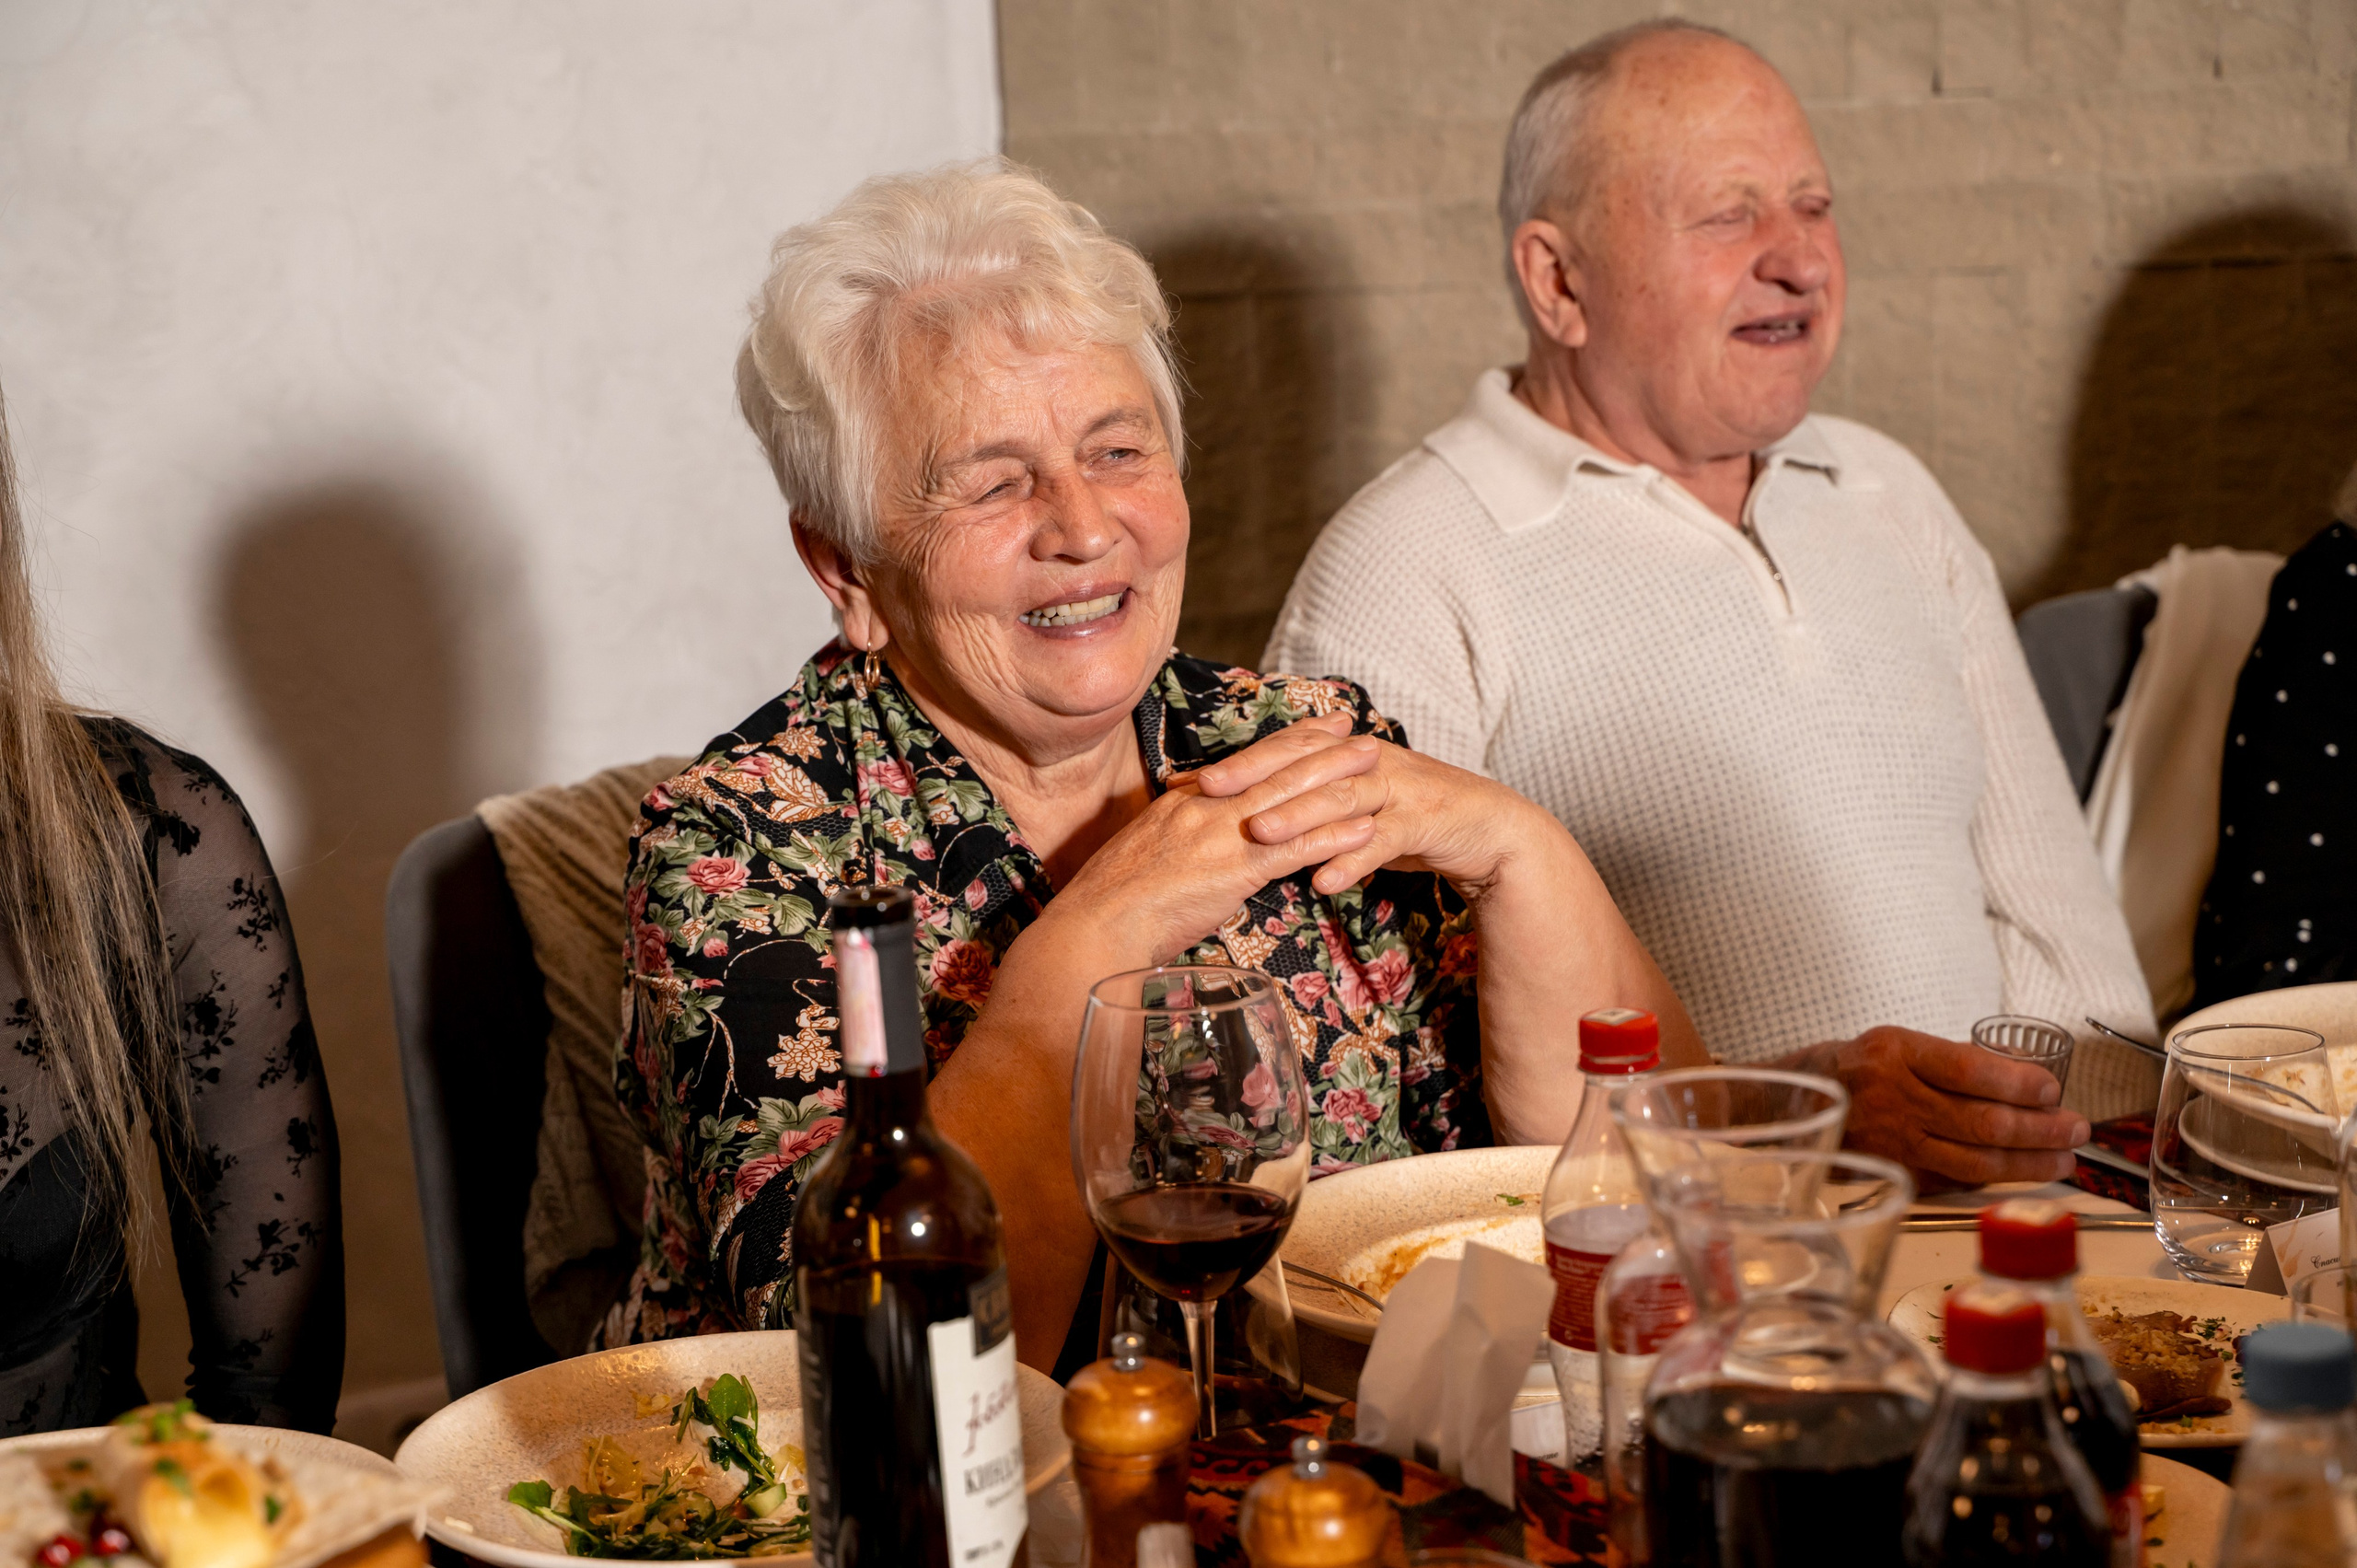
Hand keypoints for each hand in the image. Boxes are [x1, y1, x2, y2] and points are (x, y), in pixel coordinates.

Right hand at [1047, 713, 1378, 964]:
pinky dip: (1333, 837)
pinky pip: (1294, 848)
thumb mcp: (1150, 853)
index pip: (1246, 761)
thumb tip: (1200, 833)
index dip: (1288, 741)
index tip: (1320, 726)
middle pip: (1275, 767)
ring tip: (1379, 769)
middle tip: (1360, 732)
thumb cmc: (1118, 902)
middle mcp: (1206, 807)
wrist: (1098, 926)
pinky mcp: (1234, 871)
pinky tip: (1365, 832)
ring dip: (1339, 781)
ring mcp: (1221, 835)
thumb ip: (1181, 836)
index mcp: (1185, 801)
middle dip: (1322, 748)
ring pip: (1291, 799)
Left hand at [1192, 729, 1538, 899]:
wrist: (1486, 828)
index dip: (1240, 761)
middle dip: (1256, 779)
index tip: (1195, 779)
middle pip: (1306, 764)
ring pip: (1340, 797)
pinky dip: (1352, 860)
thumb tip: (1250, 819)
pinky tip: (1324, 882)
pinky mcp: (1425, 819)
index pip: (1285, 748)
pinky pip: (1383, 839)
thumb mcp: (1357, 807)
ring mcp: (1399, 787)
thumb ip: (1312, 806)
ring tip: (1261, 836)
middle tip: (1212, 796)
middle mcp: (1369, 759)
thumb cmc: (1409, 818)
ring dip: (1299, 816)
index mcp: (1346, 751)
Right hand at [1780, 1026, 2089, 1188]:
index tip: (2053, 1089)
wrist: (1783, 1107)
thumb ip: (1949, 1059)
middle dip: (2042, 1129)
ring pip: (1977, 1161)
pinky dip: (1994, 1180)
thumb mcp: (1891, 1043)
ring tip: (2064, 1159)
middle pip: (1984, 1122)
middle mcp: (1894, 1099)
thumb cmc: (1845, 1069)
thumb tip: (2019, 1072)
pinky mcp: (1893, 1175)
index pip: (1972, 1070)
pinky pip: (1955, 1181)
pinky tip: (2022, 1176)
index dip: (2020, 1083)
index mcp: (1895, 1053)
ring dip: (2030, 1163)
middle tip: (2076, 1129)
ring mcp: (1893, 1143)